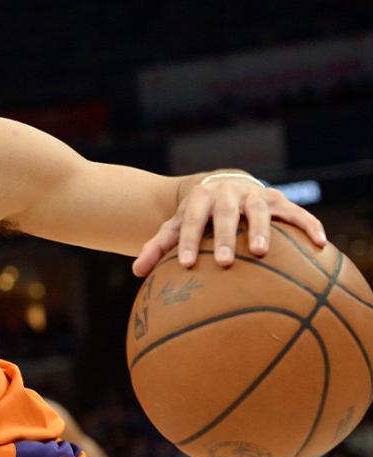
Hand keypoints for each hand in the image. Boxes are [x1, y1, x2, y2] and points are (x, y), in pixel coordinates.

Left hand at [132, 176, 326, 276]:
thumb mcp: (176, 226)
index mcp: (199, 199)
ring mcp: (255, 195)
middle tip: (223, 262)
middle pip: (225, 214)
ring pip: (259, 210)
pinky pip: (297, 213)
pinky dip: (308, 226)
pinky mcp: (279, 201)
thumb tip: (136, 272)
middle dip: (224, 237)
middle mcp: (228, 194)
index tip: (184, 265)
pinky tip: (320, 245)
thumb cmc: (196, 215)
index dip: (186, 242)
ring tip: (262, 253)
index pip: (190, 221)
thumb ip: (158, 246)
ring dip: (262, 230)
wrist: (221, 184)